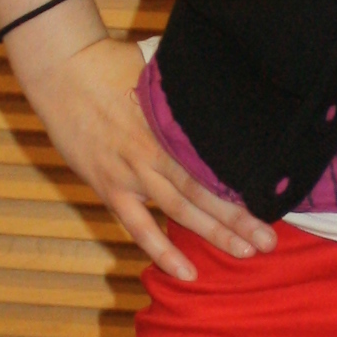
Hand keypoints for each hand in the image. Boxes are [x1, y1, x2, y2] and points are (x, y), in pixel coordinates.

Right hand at [20, 28, 278, 282]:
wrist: (62, 71)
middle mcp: (155, 152)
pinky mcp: (109, 187)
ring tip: (246, 253)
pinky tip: (186, 273)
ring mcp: (131, 174)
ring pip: (180, 211)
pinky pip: (139, 227)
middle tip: (270, 239)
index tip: (274, 196)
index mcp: (172, 124)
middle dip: (240, 217)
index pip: (216, 160)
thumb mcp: (160, 71)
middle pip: (205, 190)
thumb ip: (188, 93)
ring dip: (213, 234)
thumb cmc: (113, 63)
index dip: (244, 181)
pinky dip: (162, 251)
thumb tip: (227, 88)